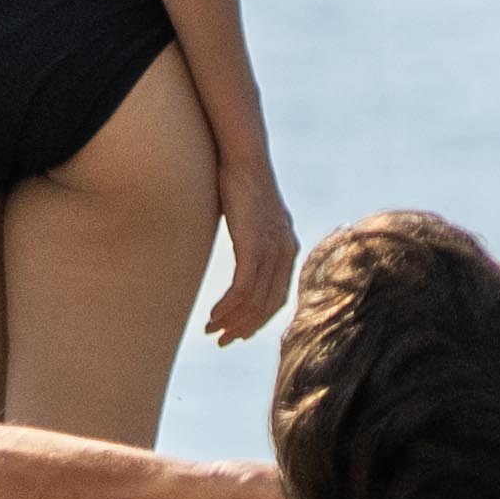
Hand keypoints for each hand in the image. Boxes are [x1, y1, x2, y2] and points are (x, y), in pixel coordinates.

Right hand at [206, 189, 297, 347]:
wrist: (242, 157)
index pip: (277, 297)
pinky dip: (229, 306)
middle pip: (268, 305)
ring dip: (232, 320)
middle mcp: (285, 251)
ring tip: (212, 331)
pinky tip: (214, 315)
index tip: (238, 333)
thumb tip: (240, 258)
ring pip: (255, 300)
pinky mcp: (255, 244)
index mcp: (287, 248)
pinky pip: (243, 287)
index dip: (258, 320)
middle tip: (221, 340)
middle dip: (244, 327)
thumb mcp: (252, 220)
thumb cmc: (240, 185)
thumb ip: (252, 242)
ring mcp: (272, 248)